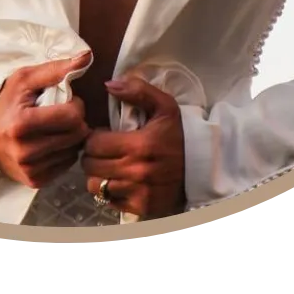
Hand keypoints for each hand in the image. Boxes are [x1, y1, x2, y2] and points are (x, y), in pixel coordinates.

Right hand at [0, 51, 91, 188]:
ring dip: (70, 137)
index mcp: (22, 124)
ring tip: (55, 128)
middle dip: (75, 121)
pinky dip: (63, 152)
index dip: (75, 104)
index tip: (66, 100)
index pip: (72, 116)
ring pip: (74, 151)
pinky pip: (66, 166)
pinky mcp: (34, 181)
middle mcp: (25, 152)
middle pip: (77, 135)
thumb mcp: (25, 78)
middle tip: (61, 114)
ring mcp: (29, 170)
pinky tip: (51, 142)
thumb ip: (56, 69)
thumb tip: (87, 57)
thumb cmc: (6, 101)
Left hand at [82, 76, 186, 219]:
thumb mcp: (164, 106)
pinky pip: (110, 202)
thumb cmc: (179, 133)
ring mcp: (138, 193)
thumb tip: (108, 85)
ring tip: (108, 166)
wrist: (203, 166)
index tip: (101, 136)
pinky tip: (120, 180)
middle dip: (92, 156)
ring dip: (98, 175)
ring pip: (96, 186)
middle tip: (102, 150)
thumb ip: (137, 91)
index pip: (93, 145)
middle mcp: (135, 172)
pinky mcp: (141, 208)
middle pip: (91, 167)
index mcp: (138, 145)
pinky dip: (110, 191)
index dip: (92, 138)